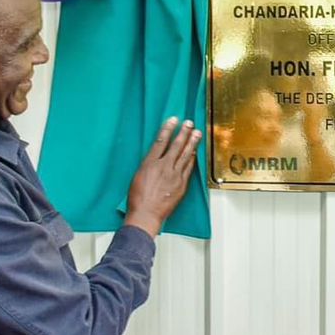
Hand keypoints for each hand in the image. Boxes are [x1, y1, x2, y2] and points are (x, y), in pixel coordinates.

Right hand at [124, 118, 201, 236]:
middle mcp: (164, 167)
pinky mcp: (181, 184)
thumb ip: (148, 165)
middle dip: (184, 132)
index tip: (173, 120)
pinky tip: (195, 153)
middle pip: (176, 145)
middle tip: (190, 123)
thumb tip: (155, 158)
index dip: (168, 128)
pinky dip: (192, 159)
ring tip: (197, 133)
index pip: (161, 141)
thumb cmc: (138, 199)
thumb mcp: (137, 176)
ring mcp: (174, 176)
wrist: (146, 214)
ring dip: (192, 143)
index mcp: (150, 163)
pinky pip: (189, 168)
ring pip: (185, 155)